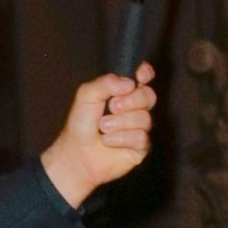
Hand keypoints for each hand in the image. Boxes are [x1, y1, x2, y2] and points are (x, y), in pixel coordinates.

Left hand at [40, 66, 155, 208]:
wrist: (78, 153)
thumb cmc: (81, 124)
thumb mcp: (87, 95)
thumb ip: (106, 83)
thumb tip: (130, 83)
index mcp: (123, 91)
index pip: (143, 77)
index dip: (146, 74)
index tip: (140, 76)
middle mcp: (134, 108)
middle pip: (148, 96)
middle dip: (130, 101)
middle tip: (111, 108)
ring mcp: (140, 127)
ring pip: (145, 119)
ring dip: (120, 123)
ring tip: (103, 129)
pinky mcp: (141, 147)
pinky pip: (141, 138)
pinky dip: (122, 138)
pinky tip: (109, 141)